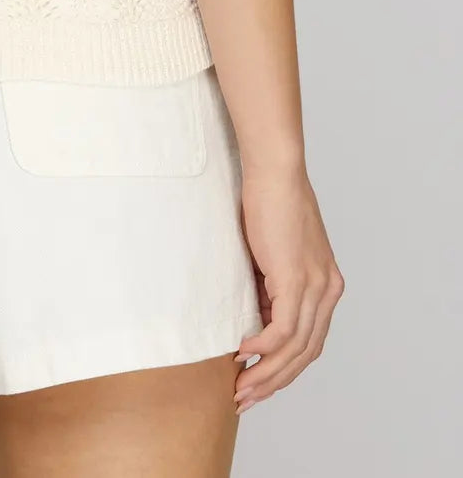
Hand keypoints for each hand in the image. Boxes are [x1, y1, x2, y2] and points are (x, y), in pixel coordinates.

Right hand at [234, 168, 342, 412]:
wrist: (275, 171)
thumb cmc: (269, 202)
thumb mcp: (274, 254)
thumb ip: (272, 286)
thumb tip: (256, 318)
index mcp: (327, 285)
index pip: (310, 343)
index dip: (284, 369)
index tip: (257, 382)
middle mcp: (328, 290)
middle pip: (306, 354)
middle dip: (274, 381)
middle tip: (245, 397)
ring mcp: (315, 286)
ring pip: (295, 348)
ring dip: (265, 371)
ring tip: (240, 385)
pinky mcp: (297, 279)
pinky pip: (283, 329)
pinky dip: (263, 346)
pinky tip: (242, 350)